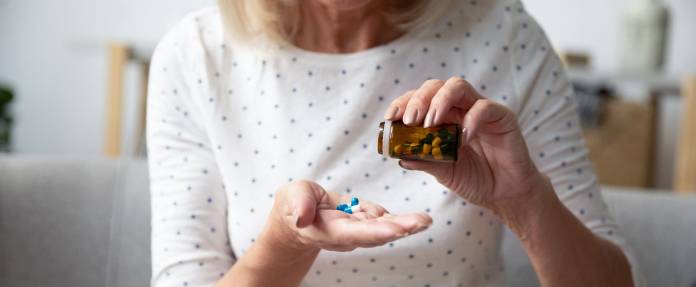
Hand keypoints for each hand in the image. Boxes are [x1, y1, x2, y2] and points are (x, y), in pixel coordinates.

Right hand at [262, 180, 431, 252]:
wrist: (299, 217)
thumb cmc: (294, 205)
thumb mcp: (290, 196)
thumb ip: (298, 203)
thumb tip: (302, 217)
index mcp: (327, 230)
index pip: (353, 232)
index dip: (374, 231)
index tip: (394, 228)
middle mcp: (347, 235)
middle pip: (375, 233)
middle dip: (399, 228)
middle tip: (421, 222)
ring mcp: (359, 230)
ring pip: (385, 227)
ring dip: (407, 224)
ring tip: (424, 220)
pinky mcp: (366, 222)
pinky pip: (385, 220)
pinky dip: (399, 218)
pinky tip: (418, 219)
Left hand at [384, 77, 546, 212]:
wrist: (506, 194)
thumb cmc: (475, 179)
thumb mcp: (445, 172)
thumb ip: (425, 162)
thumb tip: (399, 157)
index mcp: (443, 117)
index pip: (420, 98)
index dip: (403, 103)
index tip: (390, 117)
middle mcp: (460, 108)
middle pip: (435, 86)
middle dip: (418, 99)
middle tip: (410, 120)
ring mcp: (481, 109)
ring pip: (458, 86)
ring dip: (440, 101)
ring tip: (430, 123)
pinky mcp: (502, 117)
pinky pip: (484, 108)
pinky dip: (471, 119)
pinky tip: (463, 138)